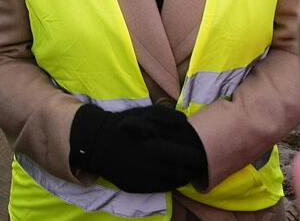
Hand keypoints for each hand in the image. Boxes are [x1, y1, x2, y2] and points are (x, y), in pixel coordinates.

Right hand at [70, 103, 207, 193]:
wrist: (97, 142)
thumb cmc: (124, 125)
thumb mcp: (144, 112)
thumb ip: (167, 115)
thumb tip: (186, 121)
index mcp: (155, 147)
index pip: (187, 158)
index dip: (198, 156)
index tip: (202, 152)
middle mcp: (151, 167)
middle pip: (183, 173)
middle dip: (193, 168)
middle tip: (199, 162)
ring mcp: (143, 179)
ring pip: (174, 183)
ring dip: (184, 176)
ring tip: (188, 169)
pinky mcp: (137, 187)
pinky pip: (161, 188)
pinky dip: (171, 182)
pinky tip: (173, 174)